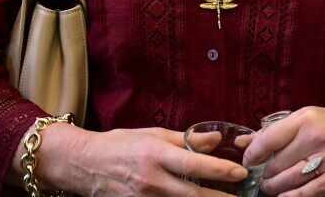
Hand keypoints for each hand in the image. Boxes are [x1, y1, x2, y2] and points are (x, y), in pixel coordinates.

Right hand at [16, 123, 246, 196]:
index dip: (220, 170)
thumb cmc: (120, 144)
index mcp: (156, 154)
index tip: (240, 173)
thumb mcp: (153, 134)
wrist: (84, 165)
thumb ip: (185, 139)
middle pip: (193, 194)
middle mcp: (151, 180)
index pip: (194, 164)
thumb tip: (215, 139)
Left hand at [244, 102, 324, 196]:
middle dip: (266, 176)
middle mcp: (317, 136)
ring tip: (272, 188)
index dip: (253, 155)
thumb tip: (240, 144)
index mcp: (304, 119)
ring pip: (293, 179)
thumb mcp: (302, 119)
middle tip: (262, 180)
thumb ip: (272, 133)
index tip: (248, 164)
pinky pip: (313, 191)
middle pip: (279, 164)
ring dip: (277, 188)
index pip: (269, 139)